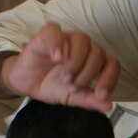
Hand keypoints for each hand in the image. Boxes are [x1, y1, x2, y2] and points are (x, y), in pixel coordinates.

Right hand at [3, 23, 119, 112]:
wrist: (26, 83)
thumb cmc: (51, 85)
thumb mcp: (71, 98)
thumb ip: (89, 100)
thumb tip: (108, 106)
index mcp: (93, 61)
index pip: (112, 63)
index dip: (109, 79)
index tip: (100, 95)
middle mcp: (83, 47)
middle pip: (98, 53)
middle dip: (87, 74)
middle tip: (72, 87)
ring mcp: (66, 39)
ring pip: (83, 39)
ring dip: (76, 62)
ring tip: (65, 78)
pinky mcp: (46, 35)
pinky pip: (55, 30)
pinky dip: (57, 44)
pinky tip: (56, 58)